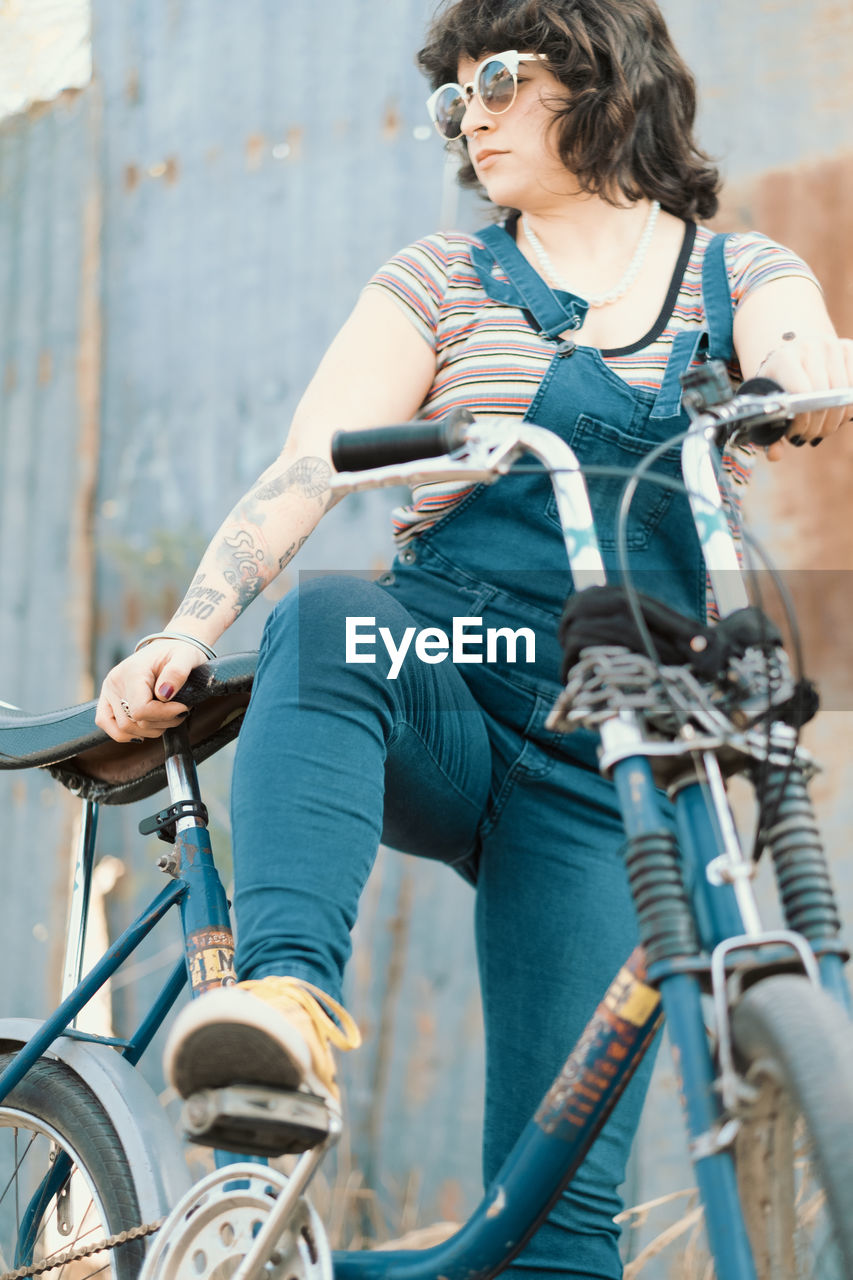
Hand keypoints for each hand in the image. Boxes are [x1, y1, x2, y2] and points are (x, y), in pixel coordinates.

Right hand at [95, 640, 207, 742]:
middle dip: (161, 723)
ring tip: (166, 717)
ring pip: (123, 730)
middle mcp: (114, 683)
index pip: (141, 709)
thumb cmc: (178, 654)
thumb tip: (164, 695)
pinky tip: (148, 725)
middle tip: (179, 712)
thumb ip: (177, 672)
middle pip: (133, 723)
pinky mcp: (107, 701)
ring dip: (149, 730)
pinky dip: (129, 733)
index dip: (165, 715)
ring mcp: (108, 693)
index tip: (183, 708)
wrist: (168, 648)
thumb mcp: (186, 657)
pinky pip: (109, 727)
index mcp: (132, 671)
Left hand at [758, 334, 852, 461]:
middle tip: (808, 436)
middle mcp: (809, 347)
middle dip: (818, 425)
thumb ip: (767, 433)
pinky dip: (848, 407)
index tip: (794, 434)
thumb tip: (776, 455)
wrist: (790, 355)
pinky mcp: (850, 349)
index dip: (802, 420)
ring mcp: (832, 346)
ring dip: (834, 419)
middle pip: (825, 396)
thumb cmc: (776, 385)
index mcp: (784, 358)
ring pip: (844, 394)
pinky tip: (835, 414)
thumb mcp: (766, 404)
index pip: (801, 393)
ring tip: (820, 428)